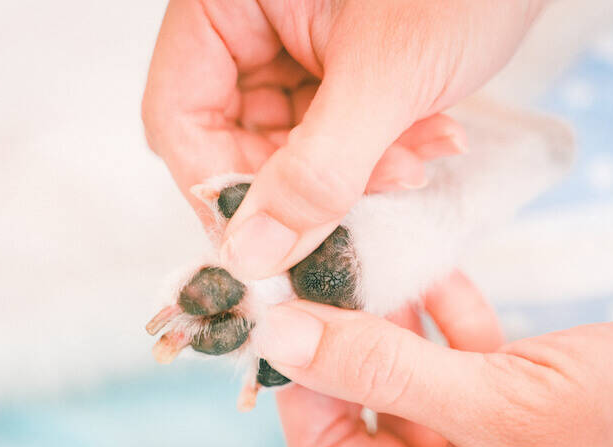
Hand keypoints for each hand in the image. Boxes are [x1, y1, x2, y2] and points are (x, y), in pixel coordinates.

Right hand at [142, 0, 543, 278]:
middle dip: (307, 184)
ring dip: (355, 173)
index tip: (263, 247)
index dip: (217, 189)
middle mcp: (250, 27)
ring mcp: (293, 48)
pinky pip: (335, 136)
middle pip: (236, 140)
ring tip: (419, 155)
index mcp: (226, 4)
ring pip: (293, 148)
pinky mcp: (336, 68)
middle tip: (361, 208)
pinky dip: (379, 151)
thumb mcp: (385, 76)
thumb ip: (317, 172)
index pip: (181, 116)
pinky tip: (432, 137)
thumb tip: (250, 255)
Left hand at [257, 272, 612, 446]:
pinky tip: (437, 276)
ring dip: (395, 323)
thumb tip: (283, 338)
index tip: (288, 311)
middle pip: (361, 414)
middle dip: (349, 342)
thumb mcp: (503, 408)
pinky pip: (459, 367)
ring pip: (408, 383)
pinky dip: (447, 322)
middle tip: (333, 274)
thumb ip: (383, 373)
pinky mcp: (515, 416)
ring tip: (381, 263)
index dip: (300, 383)